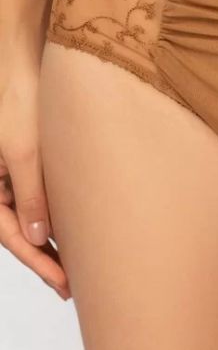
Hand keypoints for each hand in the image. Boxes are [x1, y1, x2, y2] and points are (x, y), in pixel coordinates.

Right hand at [0, 53, 70, 300]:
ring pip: (31, 216)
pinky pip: (40, 196)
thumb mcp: (24, 153)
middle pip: (18, 231)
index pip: (9, 235)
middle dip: (43, 259)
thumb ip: (30, 196)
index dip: (37, 262)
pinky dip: (55, 215)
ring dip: (50, 241)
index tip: (63, 284)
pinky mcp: (30, 161)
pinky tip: (73, 230)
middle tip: (71, 287)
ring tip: (75, 268)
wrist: (26, 62)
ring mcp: (13, 172)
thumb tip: (38, 239)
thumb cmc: (18, 101)